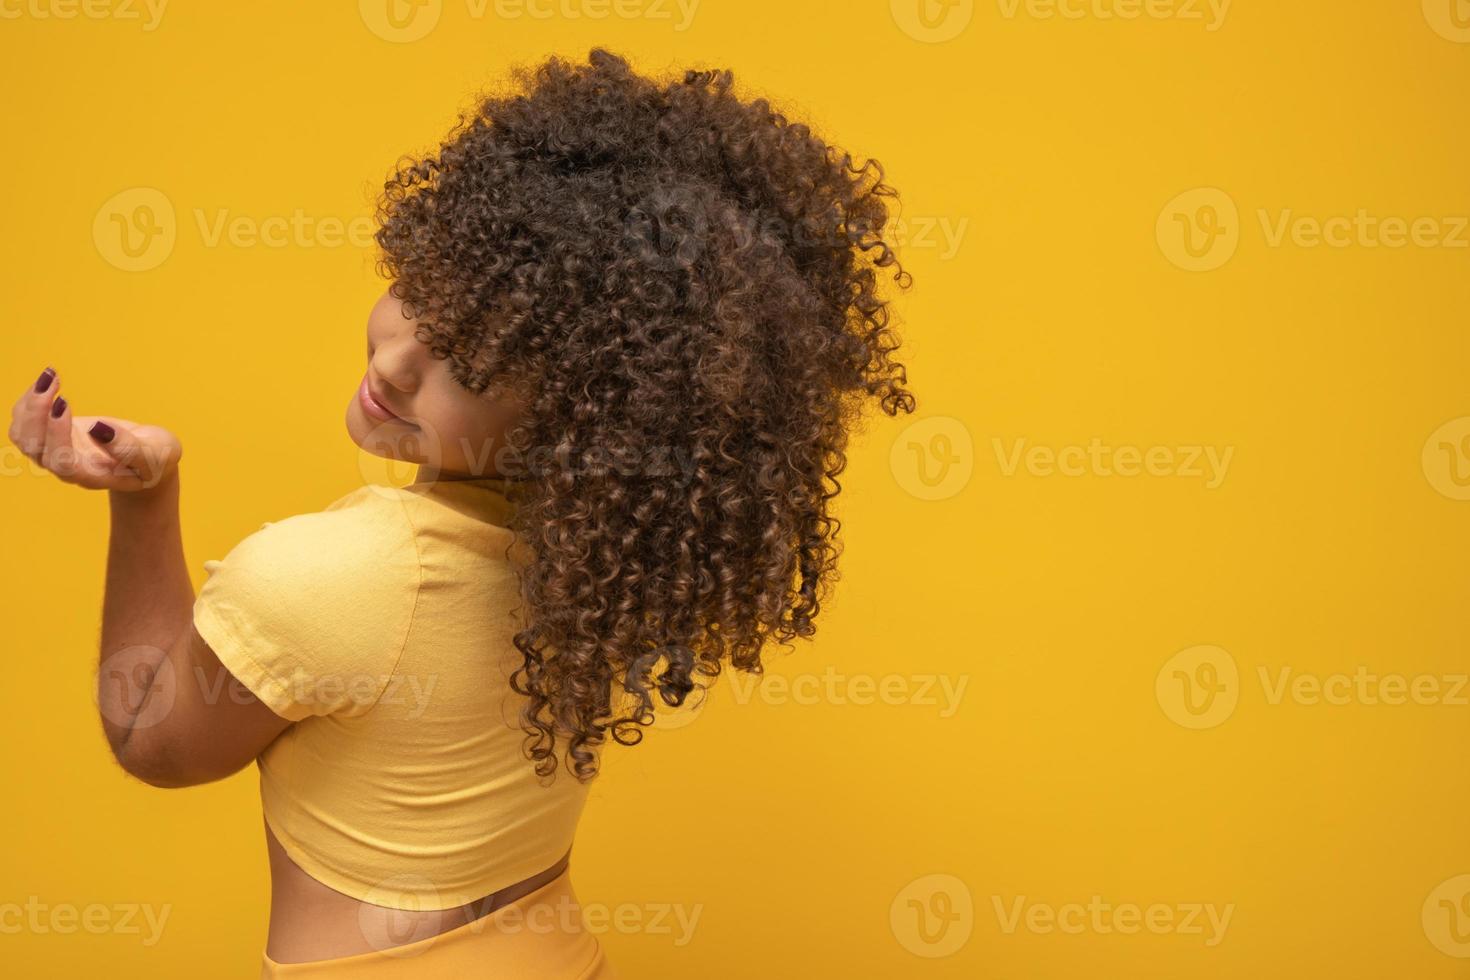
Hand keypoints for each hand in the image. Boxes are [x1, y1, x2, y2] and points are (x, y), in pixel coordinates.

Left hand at [9, 366, 181, 490]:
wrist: (149, 459)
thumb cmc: (156, 459)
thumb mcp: (155, 454)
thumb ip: (129, 448)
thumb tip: (98, 429)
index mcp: (93, 476)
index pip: (62, 462)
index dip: (56, 434)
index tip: (65, 402)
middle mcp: (69, 468)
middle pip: (34, 448)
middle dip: (36, 412)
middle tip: (52, 380)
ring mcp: (57, 453)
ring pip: (23, 436)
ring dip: (29, 404)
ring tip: (51, 376)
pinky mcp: (54, 437)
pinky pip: (25, 424)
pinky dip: (30, 400)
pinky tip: (49, 381)